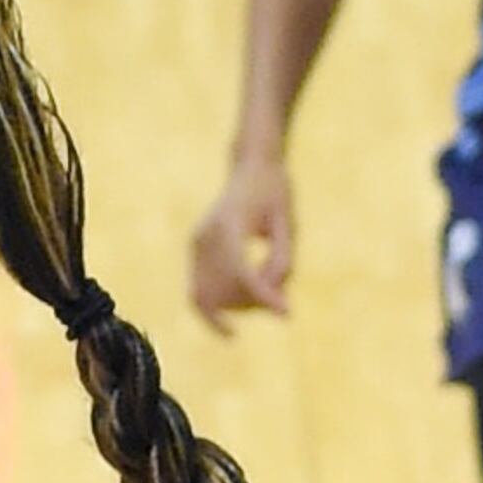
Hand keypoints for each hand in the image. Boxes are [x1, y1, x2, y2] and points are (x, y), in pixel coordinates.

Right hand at [188, 157, 295, 332]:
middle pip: (223, 288)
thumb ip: (282, 258)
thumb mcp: (287, 222)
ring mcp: (196, 244)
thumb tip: (273, 295)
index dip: (263, 297)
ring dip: (236, 306)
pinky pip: (198, 289)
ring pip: (204, 295)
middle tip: (283, 300)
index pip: (242, 272)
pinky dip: (216, 307)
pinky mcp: (195, 251)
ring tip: (267, 293)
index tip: (286, 314)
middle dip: (254, 302)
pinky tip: (237, 316)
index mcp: (230, 224)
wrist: (251, 167)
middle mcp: (205, 236)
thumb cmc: (274, 191)